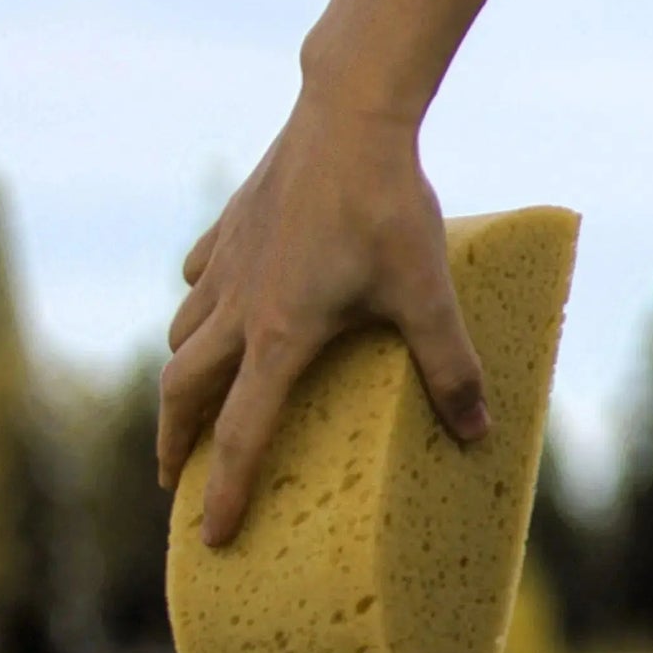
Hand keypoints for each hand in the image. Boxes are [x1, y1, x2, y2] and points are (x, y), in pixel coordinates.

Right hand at [156, 99, 488, 546]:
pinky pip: (199, 274)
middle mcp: (238, 306)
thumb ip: (450, 366)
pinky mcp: (232, 224)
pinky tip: (212, 301)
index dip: (227, 491)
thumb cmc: (389, 206)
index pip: (243, 434)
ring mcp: (228, 262)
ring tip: (193, 398)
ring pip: (184, 331)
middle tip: (173, 479)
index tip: (212, 538)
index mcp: (280, 337)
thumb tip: (479, 433)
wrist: (349, 115)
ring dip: (184, 372)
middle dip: (176, 442)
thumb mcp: (427, 291)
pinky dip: (198, 301)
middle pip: (184, 391)